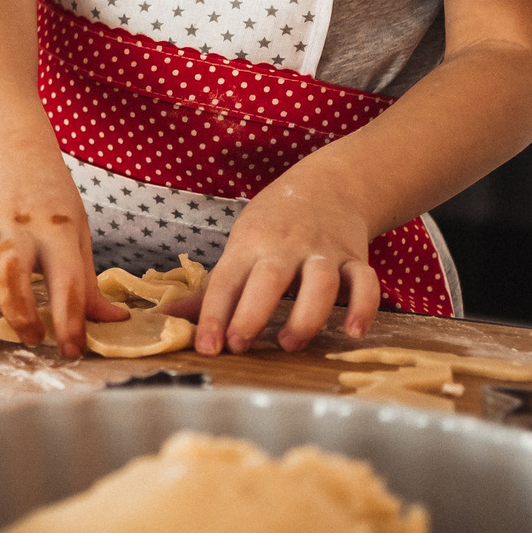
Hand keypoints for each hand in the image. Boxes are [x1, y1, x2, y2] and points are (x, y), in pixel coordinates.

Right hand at [0, 142, 127, 353]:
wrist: (10, 145)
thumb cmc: (48, 195)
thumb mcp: (76, 230)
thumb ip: (86, 281)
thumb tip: (112, 322)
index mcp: (57, 229)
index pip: (66, 280)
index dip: (70, 321)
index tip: (71, 352)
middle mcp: (20, 224)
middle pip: (14, 268)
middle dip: (20, 310)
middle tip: (31, 339)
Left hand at [179, 171, 378, 354]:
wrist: (328, 186)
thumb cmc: (273, 225)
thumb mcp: (239, 248)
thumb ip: (210, 292)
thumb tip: (165, 319)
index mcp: (249, 247)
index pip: (225, 281)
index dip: (213, 315)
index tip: (206, 347)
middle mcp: (286, 248)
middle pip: (269, 278)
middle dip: (252, 313)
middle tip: (239, 344)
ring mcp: (323, 253)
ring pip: (320, 282)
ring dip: (307, 315)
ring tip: (290, 343)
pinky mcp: (356, 259)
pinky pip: (366, 281)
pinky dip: (364, 306)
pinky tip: (354, 331)